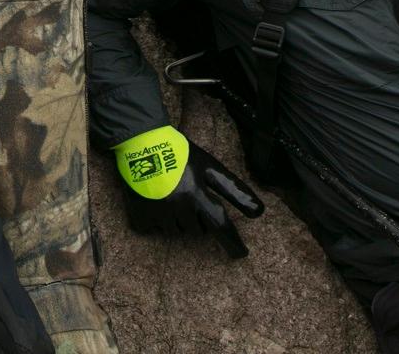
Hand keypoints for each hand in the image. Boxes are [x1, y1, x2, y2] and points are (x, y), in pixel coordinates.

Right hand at [115, 126, 264, 257]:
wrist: (140, 143)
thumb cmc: (180, 154)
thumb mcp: (209, 166)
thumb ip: (233, 189)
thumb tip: (259, 213)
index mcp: (196, 194)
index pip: (220, 226)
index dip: (233, 243)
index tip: (241, 254)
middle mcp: (177, 207)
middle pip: (198, 230)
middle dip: (200, 218)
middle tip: (192, 198)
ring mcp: (156, 214)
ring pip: (178, 232)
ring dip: (181, 221)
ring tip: (174, 196)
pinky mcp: (139, 217)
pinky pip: (156, 231)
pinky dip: (159, 221)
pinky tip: (157, 203)